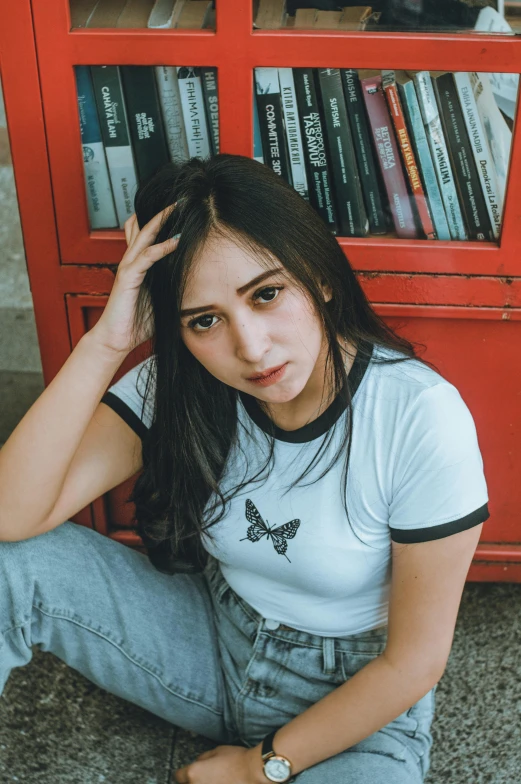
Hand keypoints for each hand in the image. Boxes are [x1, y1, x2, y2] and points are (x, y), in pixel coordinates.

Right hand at [90, 205, 178, 355]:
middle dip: (163, 212)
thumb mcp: (164, 300)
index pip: (152, 234)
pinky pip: (145, 257)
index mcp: (141, 265)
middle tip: (182, 198)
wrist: (117, 339)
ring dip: (161, 222)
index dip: (165, 221)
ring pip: (144, 236)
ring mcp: (128, 267)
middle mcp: (133, 261)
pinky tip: (175, 241)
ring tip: (178, 209)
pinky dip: (161, 248)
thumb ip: (176, 287)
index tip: (185, 210)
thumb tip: (201, 286)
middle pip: (146, 227)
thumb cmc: (138, 322)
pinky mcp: (127, 277)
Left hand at [173, 742, 265, 783]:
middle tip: (202, 776)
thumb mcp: (216, 751)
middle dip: (192, 780)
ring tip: (213, 780)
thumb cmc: (236, 760)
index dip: (182, 773)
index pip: (178, 776)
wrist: (253, 772)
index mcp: (194, 772)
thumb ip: (202, 758)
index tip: (185, 773)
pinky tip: (220, 783)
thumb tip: (198, 762)